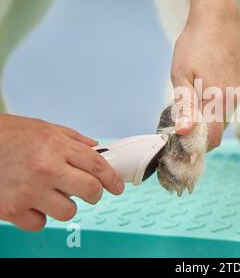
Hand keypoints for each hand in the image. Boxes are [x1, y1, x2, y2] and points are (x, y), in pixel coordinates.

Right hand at [0, 114, 123, 230]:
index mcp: (55, 146)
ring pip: (68, 211)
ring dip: (65, 205)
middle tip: (90, 192)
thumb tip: (95, 149)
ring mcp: (28, 191)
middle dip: (95, 193)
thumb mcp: (42, 128)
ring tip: (51, 193)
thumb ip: (72, 139)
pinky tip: (31, 202)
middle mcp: (45, 169)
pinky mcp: (11, 210)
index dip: (112, 179)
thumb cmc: (5, 135)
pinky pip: (41, 223)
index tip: (117, 186)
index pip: (97, 166)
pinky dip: (39, 216)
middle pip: (90, 191)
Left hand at [171, 6, 239, 149]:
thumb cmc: (195, 44)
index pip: (213, 138)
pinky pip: (231, 100)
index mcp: (219, 99)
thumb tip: (185, 132)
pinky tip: (209, 80)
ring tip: (198, 88)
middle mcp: (235, 98)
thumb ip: (185, 106)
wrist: (218, 17)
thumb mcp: (181, 74)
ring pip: (225, 113)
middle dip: (203, 125)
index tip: (184, 135)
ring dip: (211, 111)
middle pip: (219, 127)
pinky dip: (219, 99)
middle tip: (187, 106)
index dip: (198, 143)